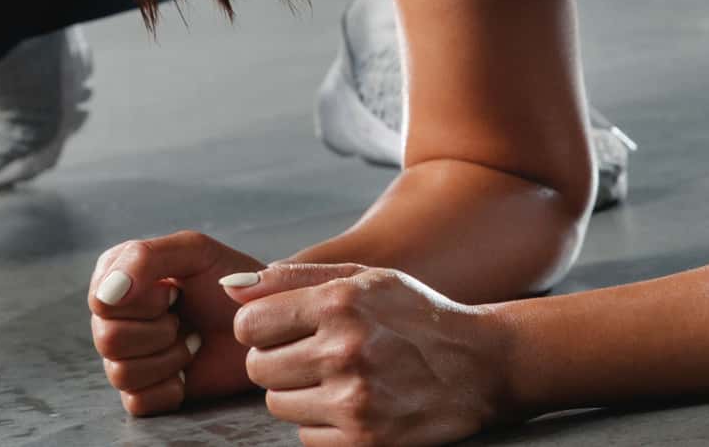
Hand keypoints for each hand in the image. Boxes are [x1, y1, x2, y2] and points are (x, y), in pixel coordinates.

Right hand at [88, 231, 265, 414]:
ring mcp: (126, 355)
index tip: (175, 291)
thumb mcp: (193, 251)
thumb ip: (143, 258)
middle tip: (185, 319)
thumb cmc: (231, 281)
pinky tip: (188, 372)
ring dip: (168, 358)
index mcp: (116, 276)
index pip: (101, 301)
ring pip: (120, 373)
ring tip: (192, 342)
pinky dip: (169, 388)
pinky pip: (136, 402)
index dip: (143, 302)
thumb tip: (105, 295)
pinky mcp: (144, 391)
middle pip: (107, 339)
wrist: (264, 323)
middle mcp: (114, 317)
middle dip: (158, 331)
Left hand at [226, 263, 510, 446]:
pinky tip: (354, 405)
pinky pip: (305, 437)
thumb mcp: (364, 278)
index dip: (261, 327)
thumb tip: (230, 288)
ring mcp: (355, 399)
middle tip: (315, 355)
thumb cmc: (414, 316)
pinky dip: (323, 425)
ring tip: (339, 378)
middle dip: (277, 361)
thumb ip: (293, 278)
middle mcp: (345, 350)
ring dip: (299, 394)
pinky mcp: (365, 440)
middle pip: (258, 368)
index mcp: (340, 302)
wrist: (479, 364)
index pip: (249, 324)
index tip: (283, 329)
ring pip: (278, 404)